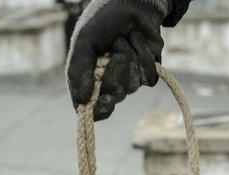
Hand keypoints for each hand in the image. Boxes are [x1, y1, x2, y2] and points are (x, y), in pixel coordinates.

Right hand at [67, 0, 175, 119]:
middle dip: (115, 71)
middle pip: (114, 96)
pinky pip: (148, 77)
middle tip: (113, 49)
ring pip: (132, 86)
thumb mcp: (84, 41)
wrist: (132, 3)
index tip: (105, 100)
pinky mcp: (147, 73)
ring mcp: (128, 79)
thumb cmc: (103, 20)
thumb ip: (79, 70)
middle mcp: (107, 83)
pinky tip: (137, 41)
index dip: (99, 109)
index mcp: (88, 78)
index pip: (91, 108)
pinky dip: (144, 56)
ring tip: (124, 40)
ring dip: (129, 57)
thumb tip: (82, 101)